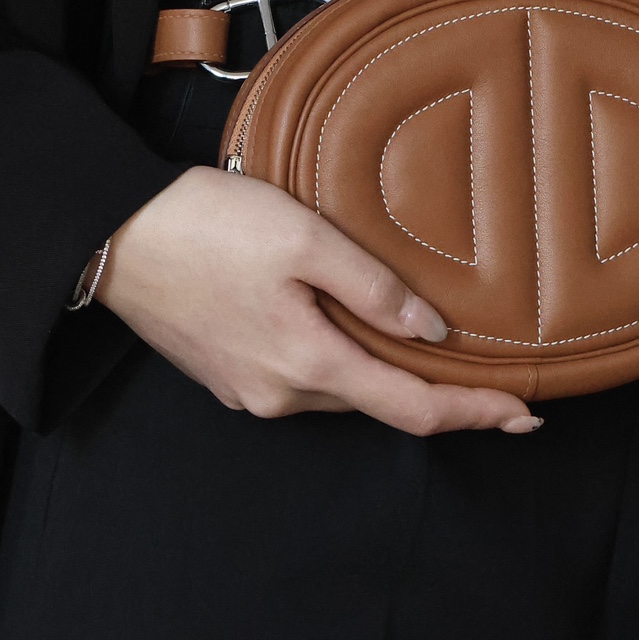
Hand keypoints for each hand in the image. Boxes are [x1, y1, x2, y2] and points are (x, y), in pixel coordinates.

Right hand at [96, 166, 539, 435]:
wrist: (112, 235)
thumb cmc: (206, 225)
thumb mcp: (304, 238)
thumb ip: (374, 287)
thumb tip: (433, 332)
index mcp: (308, 365)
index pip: (412, 409)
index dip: (475, 414)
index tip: (527, 414)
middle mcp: (279, 395)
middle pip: (376, 401)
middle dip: (431, 388)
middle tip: (487, 367)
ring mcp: (247, 389)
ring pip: (336, 387)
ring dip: (377, 367)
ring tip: (411, 331)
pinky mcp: (225, 372)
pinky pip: (299, 374)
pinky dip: (334, 356)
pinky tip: (338, 320)